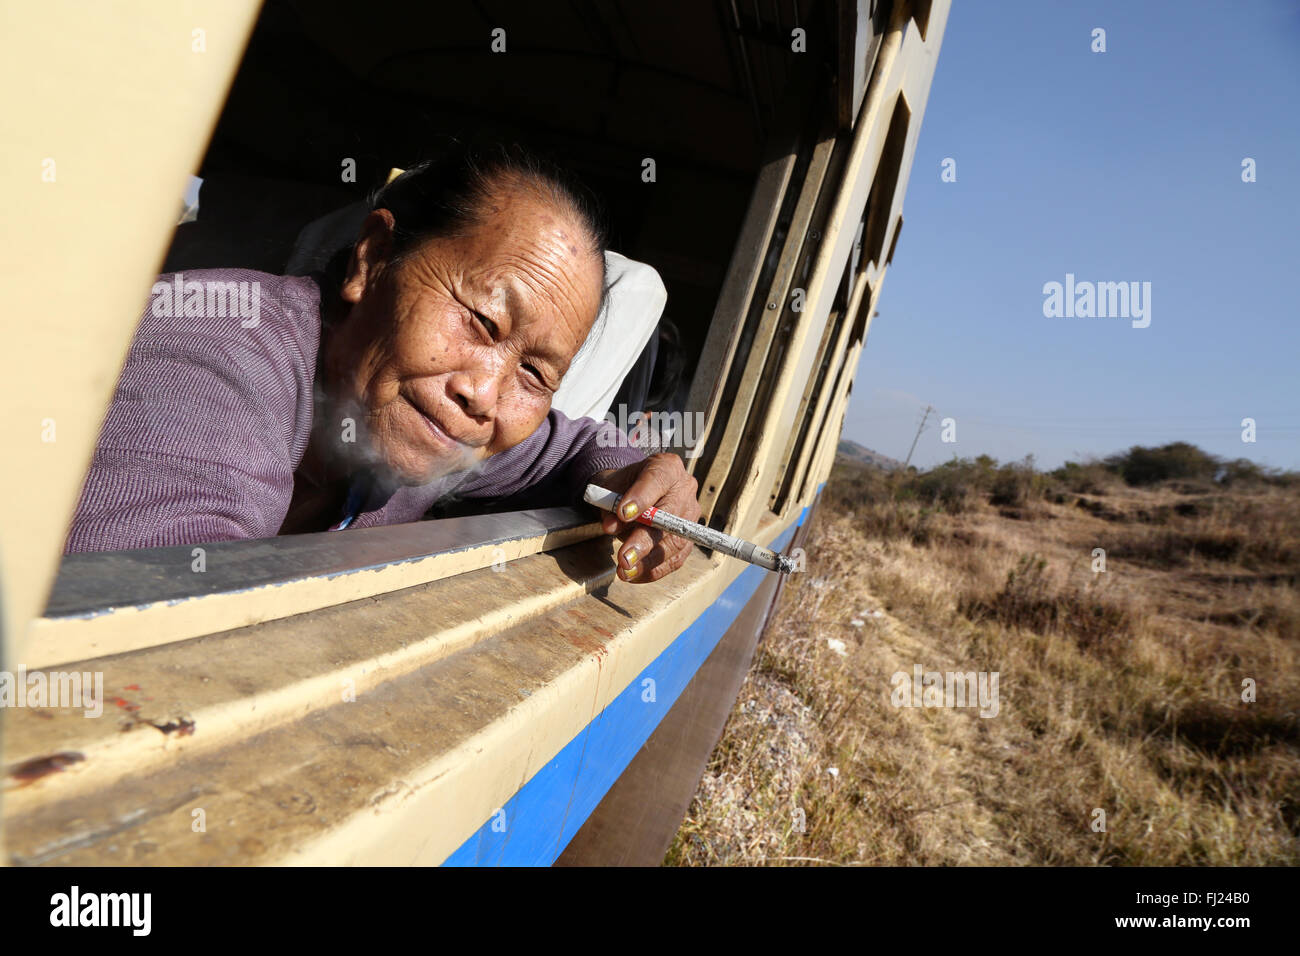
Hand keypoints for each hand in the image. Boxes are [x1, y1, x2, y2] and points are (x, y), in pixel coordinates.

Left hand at [588, 453, 700, 583]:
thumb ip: (611, 504)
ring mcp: (690, 515)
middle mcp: (685, 489)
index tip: (622, 514)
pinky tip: (634, 575)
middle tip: (624, 557)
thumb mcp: (611, 489)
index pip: (657, 480)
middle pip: (669, 517)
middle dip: (645, 540)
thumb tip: (611, 526)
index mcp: (667, 467)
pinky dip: (654, 570)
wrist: (631, 494)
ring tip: (625, 571)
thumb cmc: (622, 488)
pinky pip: (676, 558)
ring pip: (674, 542)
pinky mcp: (688, 538)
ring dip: (648, 561)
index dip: (641, 498)